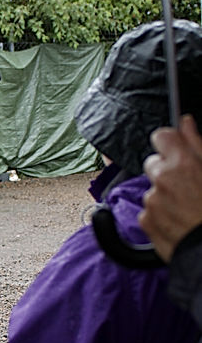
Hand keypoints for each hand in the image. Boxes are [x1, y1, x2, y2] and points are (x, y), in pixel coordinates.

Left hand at [139, 114, 201, 261]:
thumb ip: (197, 143)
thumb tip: (186, 122)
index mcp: (183, 163)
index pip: (162, 136)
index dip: (170, 142)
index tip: (176, 148)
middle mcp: (162, 179)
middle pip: (154, 163)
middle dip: (167, 170)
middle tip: (189, 185)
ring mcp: (152, 200)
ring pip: (153, 187)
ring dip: (165, 194)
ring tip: (187, 207)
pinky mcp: (146, 220)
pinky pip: (149, 209)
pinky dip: (160, 213)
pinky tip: (179, 220)